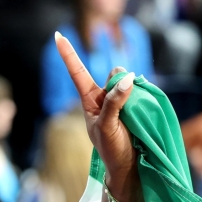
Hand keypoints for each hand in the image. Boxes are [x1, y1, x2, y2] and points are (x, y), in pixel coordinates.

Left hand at [55, 33, 140, 201]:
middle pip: (114, 74)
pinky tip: (142, 111)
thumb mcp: (107, 127)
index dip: (69, 54)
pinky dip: (144, 95)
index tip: (57, 35)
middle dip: (121, 82)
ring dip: (134, 91)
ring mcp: (121, 100)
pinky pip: (142, 90)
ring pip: (130, 80)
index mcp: (89, 101)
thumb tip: (125, 78)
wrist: (130, 167)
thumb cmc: (112, 149)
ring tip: (133, 117)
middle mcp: (104, 97)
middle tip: (124, 108)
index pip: (78, 73)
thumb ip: (114, 103)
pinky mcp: (137, 104)